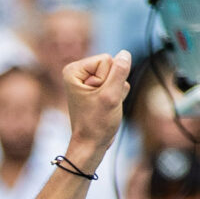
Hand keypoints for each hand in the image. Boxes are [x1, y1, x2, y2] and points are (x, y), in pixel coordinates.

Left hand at [59, 49, 133, 170]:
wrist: (92, 144)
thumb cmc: (96, 123)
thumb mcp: (110, 96)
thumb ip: (119, 72)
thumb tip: (125, 53)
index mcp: (74, 70)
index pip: (106, 59)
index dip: (108, 80)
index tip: (98, 97)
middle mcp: (80, 73)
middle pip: (112, 65)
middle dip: (113, 85)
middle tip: (103, 103)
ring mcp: (89, 81)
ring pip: (117, 75)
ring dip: (116, 92)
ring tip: (104, 106)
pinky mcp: (98, 89)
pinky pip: (118, 83)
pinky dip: (117, 96)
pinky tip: (108, 107)